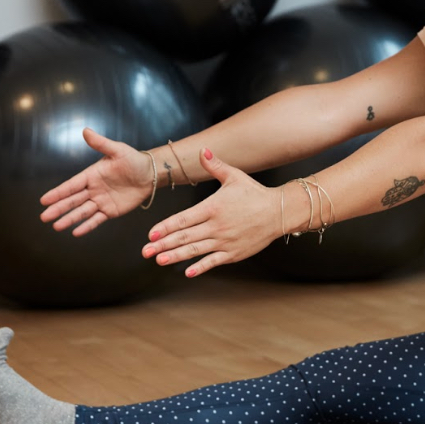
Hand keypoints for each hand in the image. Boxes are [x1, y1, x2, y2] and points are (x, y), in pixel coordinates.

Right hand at [39, 128, 153, 235]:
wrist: (151, 174)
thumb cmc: (134, 160)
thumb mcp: (117, 150)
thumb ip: (101, 143)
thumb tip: (86, 130)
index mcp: (91, 175)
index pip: (71, 185)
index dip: (58, 193)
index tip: (44, 200)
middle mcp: (93, 189)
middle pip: (72, 200)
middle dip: (58, 208)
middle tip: (44, 217)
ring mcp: (101, 201)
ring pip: (82, 212)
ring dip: (69, 219)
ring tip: (56, 226)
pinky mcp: (111, 211)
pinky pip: (97, 219)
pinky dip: (87, 226)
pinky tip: (75, 232)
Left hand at [142, 148, 279, 276]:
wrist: (278, 212)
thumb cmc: (254, 193)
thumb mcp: (234, 176)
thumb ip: (215, 166)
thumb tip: (202, 151)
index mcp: (213, 207)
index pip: (183, 218)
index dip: (165, 227)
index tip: (151, 233)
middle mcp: (216, 226)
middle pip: (184, 236)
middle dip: (163, 244)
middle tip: (145, 251)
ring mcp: (224, 241)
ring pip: (195, 250)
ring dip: (175, 256)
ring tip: (159, 260)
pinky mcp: (234, 253)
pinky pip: (213, 261)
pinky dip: (200, 267)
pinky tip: (187, 272)